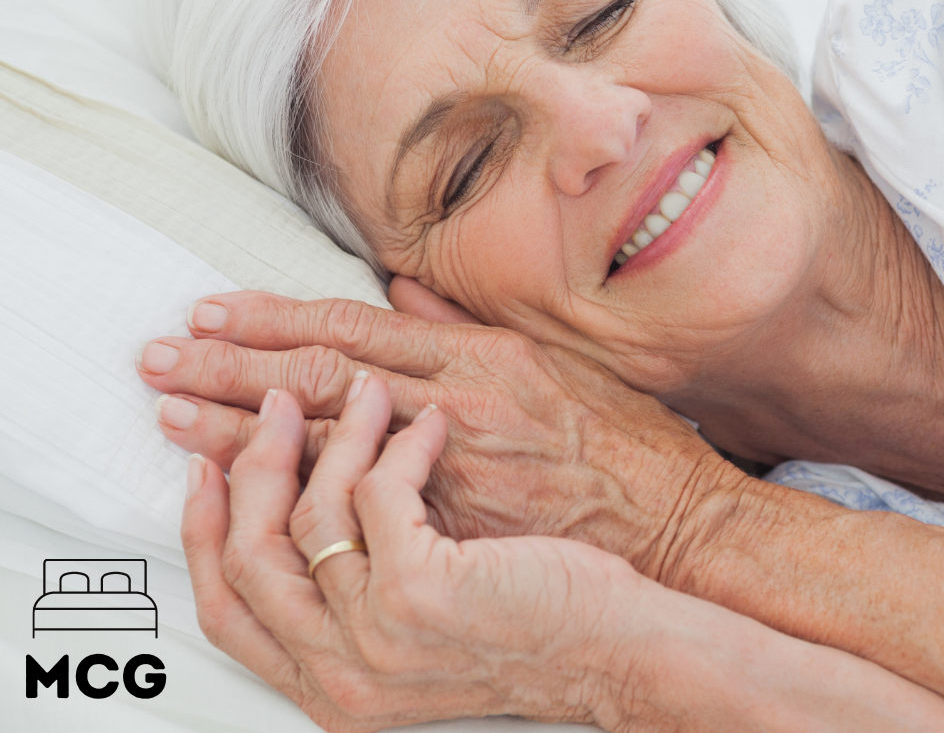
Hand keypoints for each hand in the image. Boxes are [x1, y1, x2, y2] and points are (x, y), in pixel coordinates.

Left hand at [141, 289, 738, 579]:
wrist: (673, 524)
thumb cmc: (622, 438)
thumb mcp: (556, 355)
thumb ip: (466, 323)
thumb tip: (398, 290)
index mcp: (481, 355)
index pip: (351, 328)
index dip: (271, 318)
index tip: (208, 311)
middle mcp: (460, 407)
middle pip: (321, 381)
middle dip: (229, 370)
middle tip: (158, 362)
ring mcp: (454, 474)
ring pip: (326, 446)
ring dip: (240, 433)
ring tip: (171, 421)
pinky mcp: (456, 533)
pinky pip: (359, 511)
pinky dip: (295, 499)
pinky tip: (246, 498)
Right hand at [182, 372, 647, 730]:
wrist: (625, 648)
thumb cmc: (548, 623)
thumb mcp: (439, 613)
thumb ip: (376, 569)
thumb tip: (335, 486)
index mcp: (334, 674)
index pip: (229, 603)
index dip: (205, 526)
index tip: (203, 460)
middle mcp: (344, 664)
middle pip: (243, 555)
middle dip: (237, 460)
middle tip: (251, 395)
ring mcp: (378, 628)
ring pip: (303, 513)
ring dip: (325, 433)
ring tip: (351, 385)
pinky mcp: (420, 587)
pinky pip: (374, 492)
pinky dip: (401, 443)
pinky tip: (431, 421)